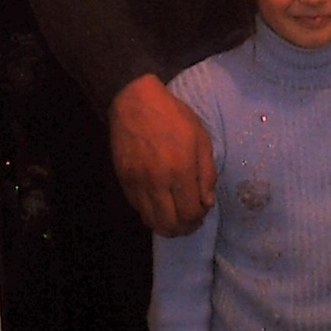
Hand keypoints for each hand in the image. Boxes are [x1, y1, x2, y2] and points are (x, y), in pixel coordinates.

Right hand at [109, 75, 216, 234]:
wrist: (135, 102)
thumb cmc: (174, 117)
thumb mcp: (201, 139)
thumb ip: (207, 174)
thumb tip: (206, 202)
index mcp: (180, 171)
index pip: (189, 214)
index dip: (198, 219)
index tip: (202, 210)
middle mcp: (157, 182)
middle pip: (169, 225)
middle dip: (183, 228)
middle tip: (190, 220)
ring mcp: (137, 183)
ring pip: (151, 221)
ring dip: (166, 225)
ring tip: (175, 215)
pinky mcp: (123, 181)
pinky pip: (137, 208)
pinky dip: (151, 212)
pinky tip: (159, 202)